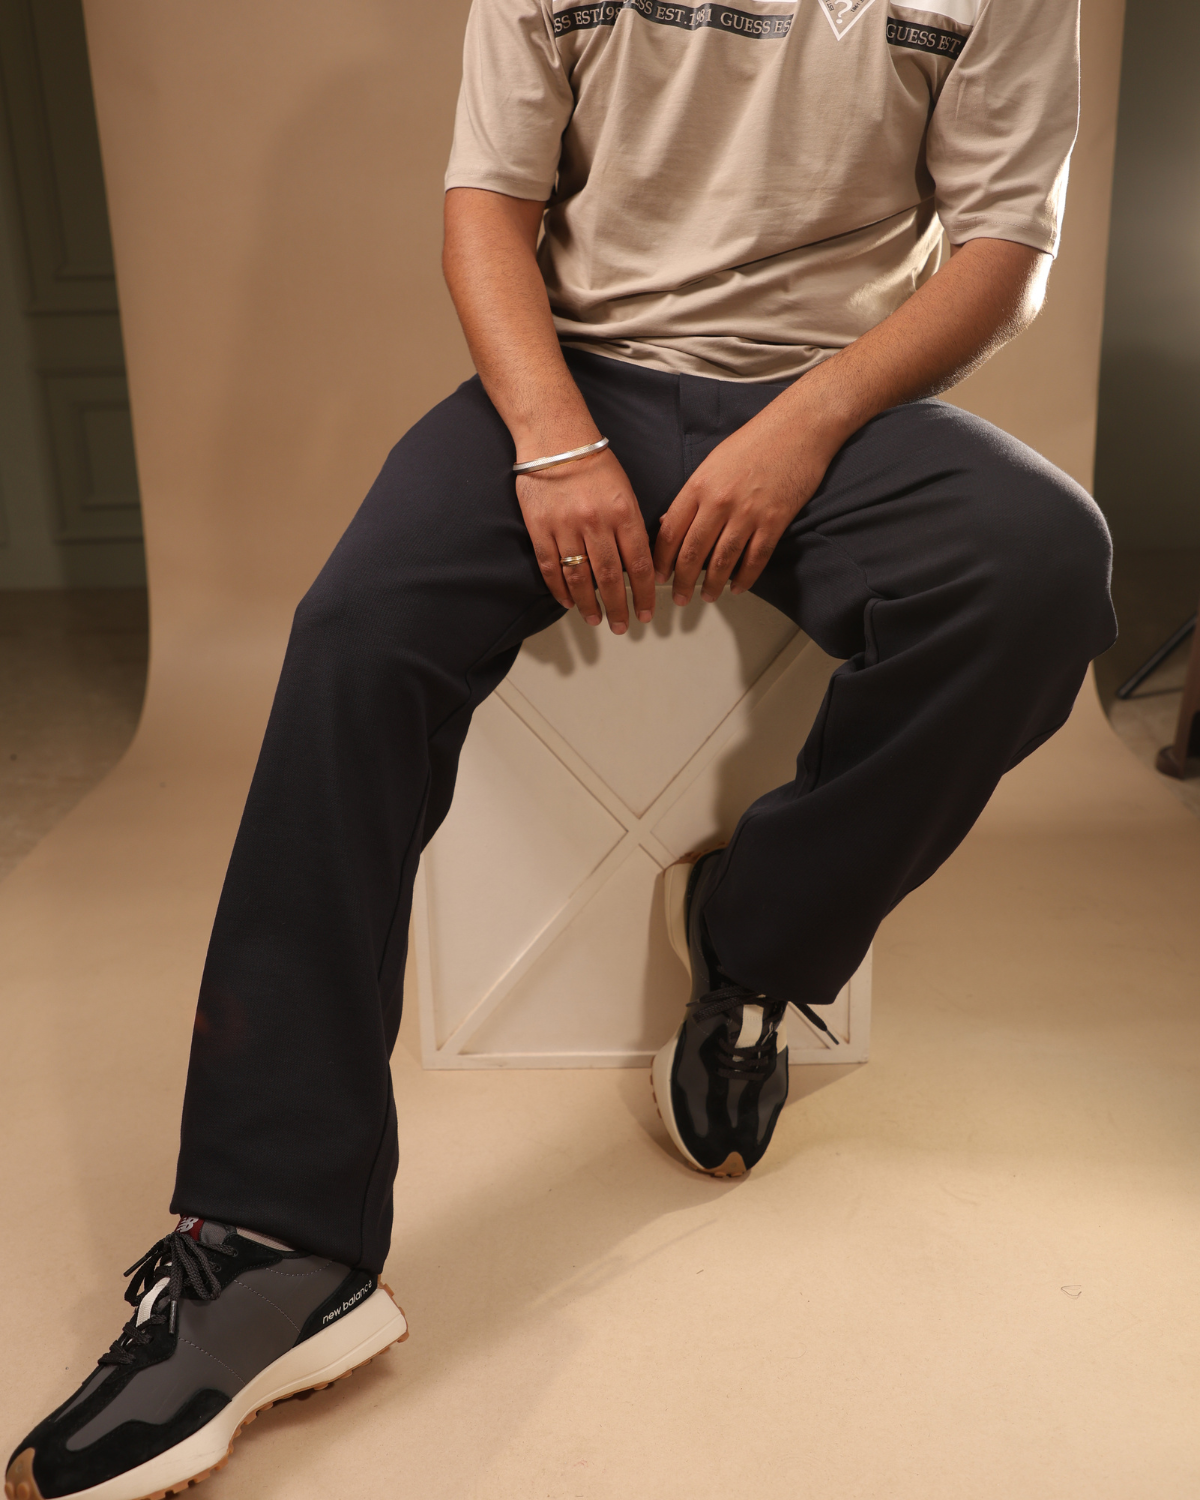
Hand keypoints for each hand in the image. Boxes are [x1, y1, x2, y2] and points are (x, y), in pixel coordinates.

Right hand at [517, 447, 656, 633]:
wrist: (555, 439)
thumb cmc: (595, 464)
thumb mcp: (626, 491)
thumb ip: (633, 527)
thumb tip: (639, 565)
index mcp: (623, 513)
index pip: (638, 564)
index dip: (643, 594)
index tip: (645, 613)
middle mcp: (596, 523)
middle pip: (609, 578)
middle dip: (618, 607)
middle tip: (622, 626)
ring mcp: (565, 527)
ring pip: (579, 578)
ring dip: (589, 604)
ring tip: (595, 619)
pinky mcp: (540, 528)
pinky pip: (551, 567)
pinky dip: (560, 589)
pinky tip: (568, 602)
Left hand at [653, 390, 844, 603]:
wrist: (799, 427)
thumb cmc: (756, 440)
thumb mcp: (713, 463)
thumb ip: (693, 495)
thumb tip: (670, 523)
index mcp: (699, 486)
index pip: (671, 532)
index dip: (662, 560)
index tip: (657, 575)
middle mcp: (719, 502)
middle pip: (693, 552)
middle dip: (682, 581)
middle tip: (678, 597)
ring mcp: (748, 513)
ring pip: (722, 561)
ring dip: (712, 584)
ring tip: (707, 596)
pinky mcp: (774, 521)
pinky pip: (755, 559)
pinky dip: (745, 578)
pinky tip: (737, 587)